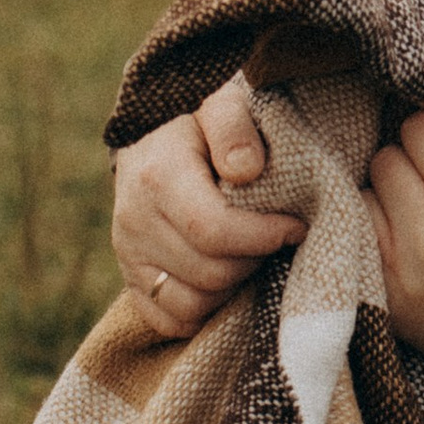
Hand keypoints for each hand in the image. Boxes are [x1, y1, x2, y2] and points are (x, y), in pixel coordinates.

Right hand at [111, 76, 306, 338]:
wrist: (154, 136)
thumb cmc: (200, 122)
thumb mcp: (220, 103)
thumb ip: (234, 127)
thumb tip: (246, 170)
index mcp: (157, 176)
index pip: (213, 229)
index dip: (264, 235)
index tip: (296, 225)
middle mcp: (134, 220)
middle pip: (209, 273)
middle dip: (254, 260)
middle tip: (275, 239)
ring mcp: (128, 254)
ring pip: (192, 304)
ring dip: (232, 288)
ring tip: (250, 256)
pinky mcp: (130, 278)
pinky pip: (170, 320)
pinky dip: (204, 311)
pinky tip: (227, 280)